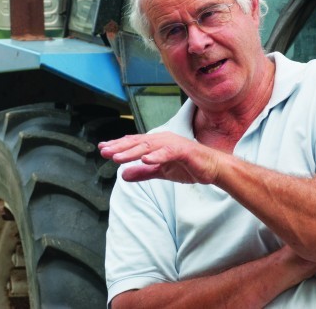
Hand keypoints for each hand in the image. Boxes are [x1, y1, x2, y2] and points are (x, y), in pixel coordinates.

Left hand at [98, 132, 221, 183]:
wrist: (212, 168)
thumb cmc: (188, 167)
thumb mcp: (161, 172)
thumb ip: (143, 173)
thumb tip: (123, 175)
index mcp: (156, 144)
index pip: (133, 144)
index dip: (117, 146)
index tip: (102, 149)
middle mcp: (162, 140)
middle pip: (137, 143)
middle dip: (120, 147)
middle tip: (104, 152)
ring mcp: (173, 144)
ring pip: (149, 146)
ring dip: (132, 152)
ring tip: (118, 157)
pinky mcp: (184, 151)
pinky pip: (168, 152)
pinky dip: (157, 155)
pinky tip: (146, 159)